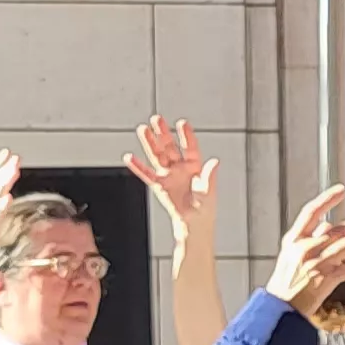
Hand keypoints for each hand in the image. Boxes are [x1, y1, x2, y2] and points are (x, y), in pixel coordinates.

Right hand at [126, 116, 221, 241]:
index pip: (190, 147)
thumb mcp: (209, 191)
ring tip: (142, 129)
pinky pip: (147, 174)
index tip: (182, 123)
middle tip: (156, 118)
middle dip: (163, 133)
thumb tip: (215, 161)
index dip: (186, 135)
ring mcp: (169, 176)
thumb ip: (210, 176)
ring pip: (157, 155)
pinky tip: (129, 157)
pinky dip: (138, 167)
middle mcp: (180, 168)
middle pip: (170, 147)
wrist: (194, 226)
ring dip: (150, 143)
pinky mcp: (160, 186)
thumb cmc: (204, 210)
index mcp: (194, 167)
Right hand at [263, 185, 344, 305]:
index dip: (326, 199)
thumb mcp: (291, 254)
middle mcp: (304, 248)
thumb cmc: (286, 280)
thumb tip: (327, 224)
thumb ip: (309, 238)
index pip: (310, 212)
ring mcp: (315, 264)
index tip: (341, 190)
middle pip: (336, 230)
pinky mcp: (324, 281)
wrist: (279, 307)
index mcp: (293, 239)